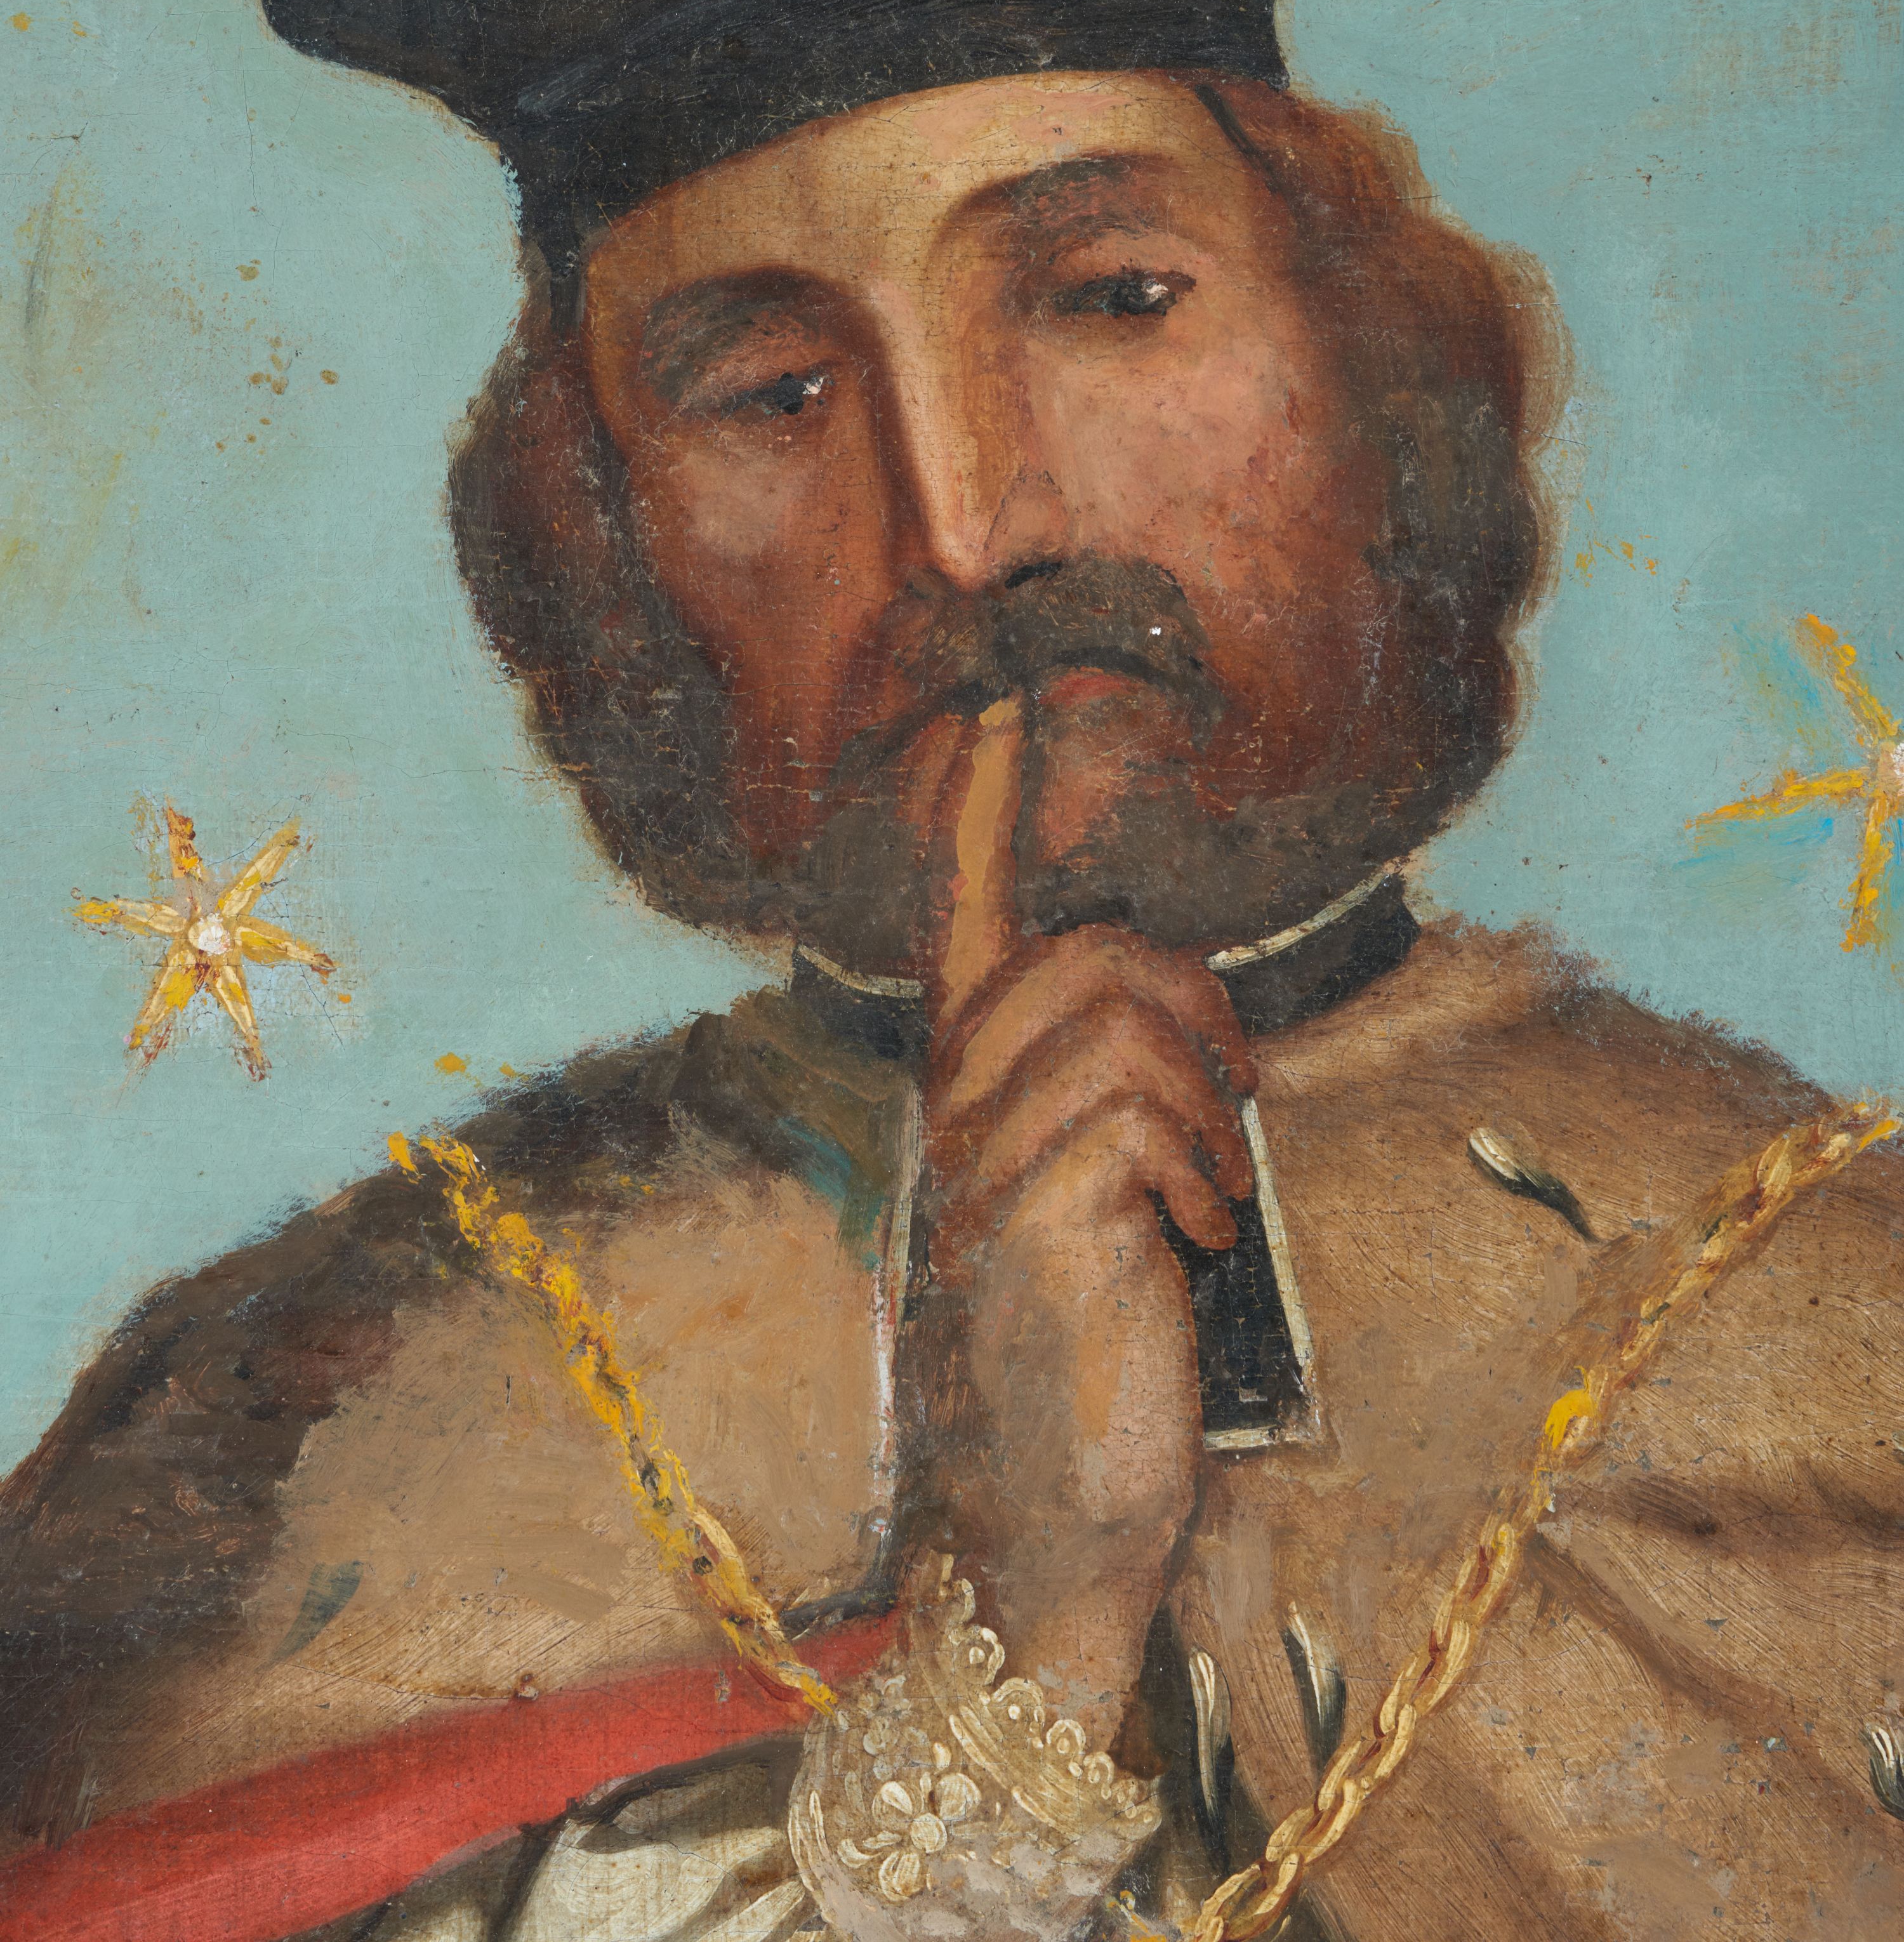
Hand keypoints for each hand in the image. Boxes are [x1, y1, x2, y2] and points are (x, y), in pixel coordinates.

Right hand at [907, 700, 1255, 1745]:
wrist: (1057, 1529)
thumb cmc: (1090, 1356)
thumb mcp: (1091, 1205)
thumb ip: (1107, 1103)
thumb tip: (1186, 1028)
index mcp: (975, 1096)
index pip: (967, 921)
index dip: (985, 808)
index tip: (1002, 699)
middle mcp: (963, 1117)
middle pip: (1078, 956)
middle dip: (1188, 998)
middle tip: (1236, 1093)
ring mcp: (990, 1171)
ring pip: (1113, 1022)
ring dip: (1205, 1100)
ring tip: (1212, 1187)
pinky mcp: (1039, 1226)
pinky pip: (1134, 1114)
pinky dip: (1199, 1166)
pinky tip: (1193, 1238)